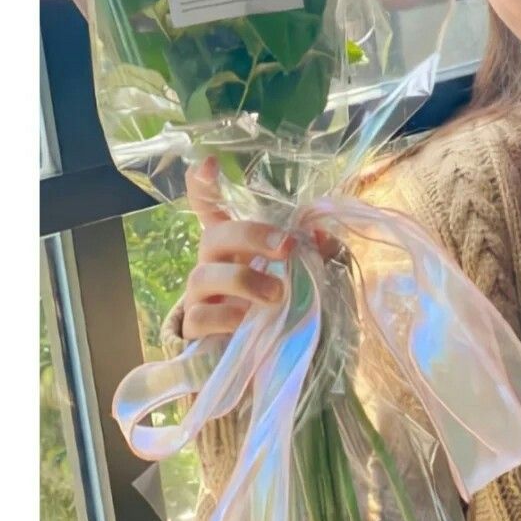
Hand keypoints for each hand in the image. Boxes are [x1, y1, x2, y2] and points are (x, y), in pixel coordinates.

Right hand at [180, 157, 334, 339]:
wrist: (262, 357)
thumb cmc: (279, 304)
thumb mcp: (301, 276)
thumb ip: (314, 254)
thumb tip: (324, 237)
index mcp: (235, 243)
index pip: (210, 206)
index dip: (203, 185)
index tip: (207, 163)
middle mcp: (213, 262)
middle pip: (215, 235)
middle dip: (251, 236)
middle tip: (286, 247)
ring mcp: (201, 294)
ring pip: (205, 275)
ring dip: (244, 280)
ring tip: (277, 296)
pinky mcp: (196, 327)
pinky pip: (202, 316)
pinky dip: (227, 317)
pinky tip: (248, 321)